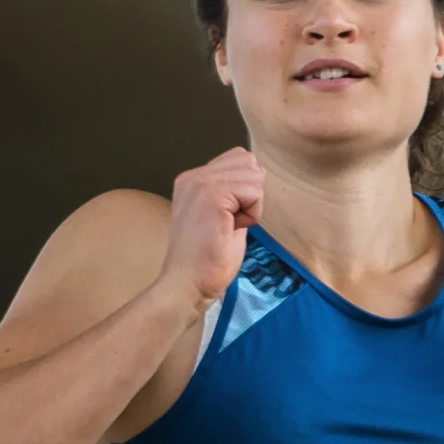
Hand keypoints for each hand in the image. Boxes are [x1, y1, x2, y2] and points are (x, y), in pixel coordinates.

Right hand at [165, 149, 263, 303]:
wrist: (187, 284)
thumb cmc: (207, 260)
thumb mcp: (222, 215)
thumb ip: (233, 192)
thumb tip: (256, 175)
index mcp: (193, 180)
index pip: (238, 158)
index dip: (245, 189)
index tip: (226, 218)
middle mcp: (193, 176)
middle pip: (248, 160)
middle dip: (251, 192)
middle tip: (230, 222)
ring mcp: (201, 183)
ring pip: (254, 174)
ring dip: (251, 204)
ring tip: (229, 226)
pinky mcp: (212, 195)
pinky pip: (254, 192)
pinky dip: (252, 213)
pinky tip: (231, 229)